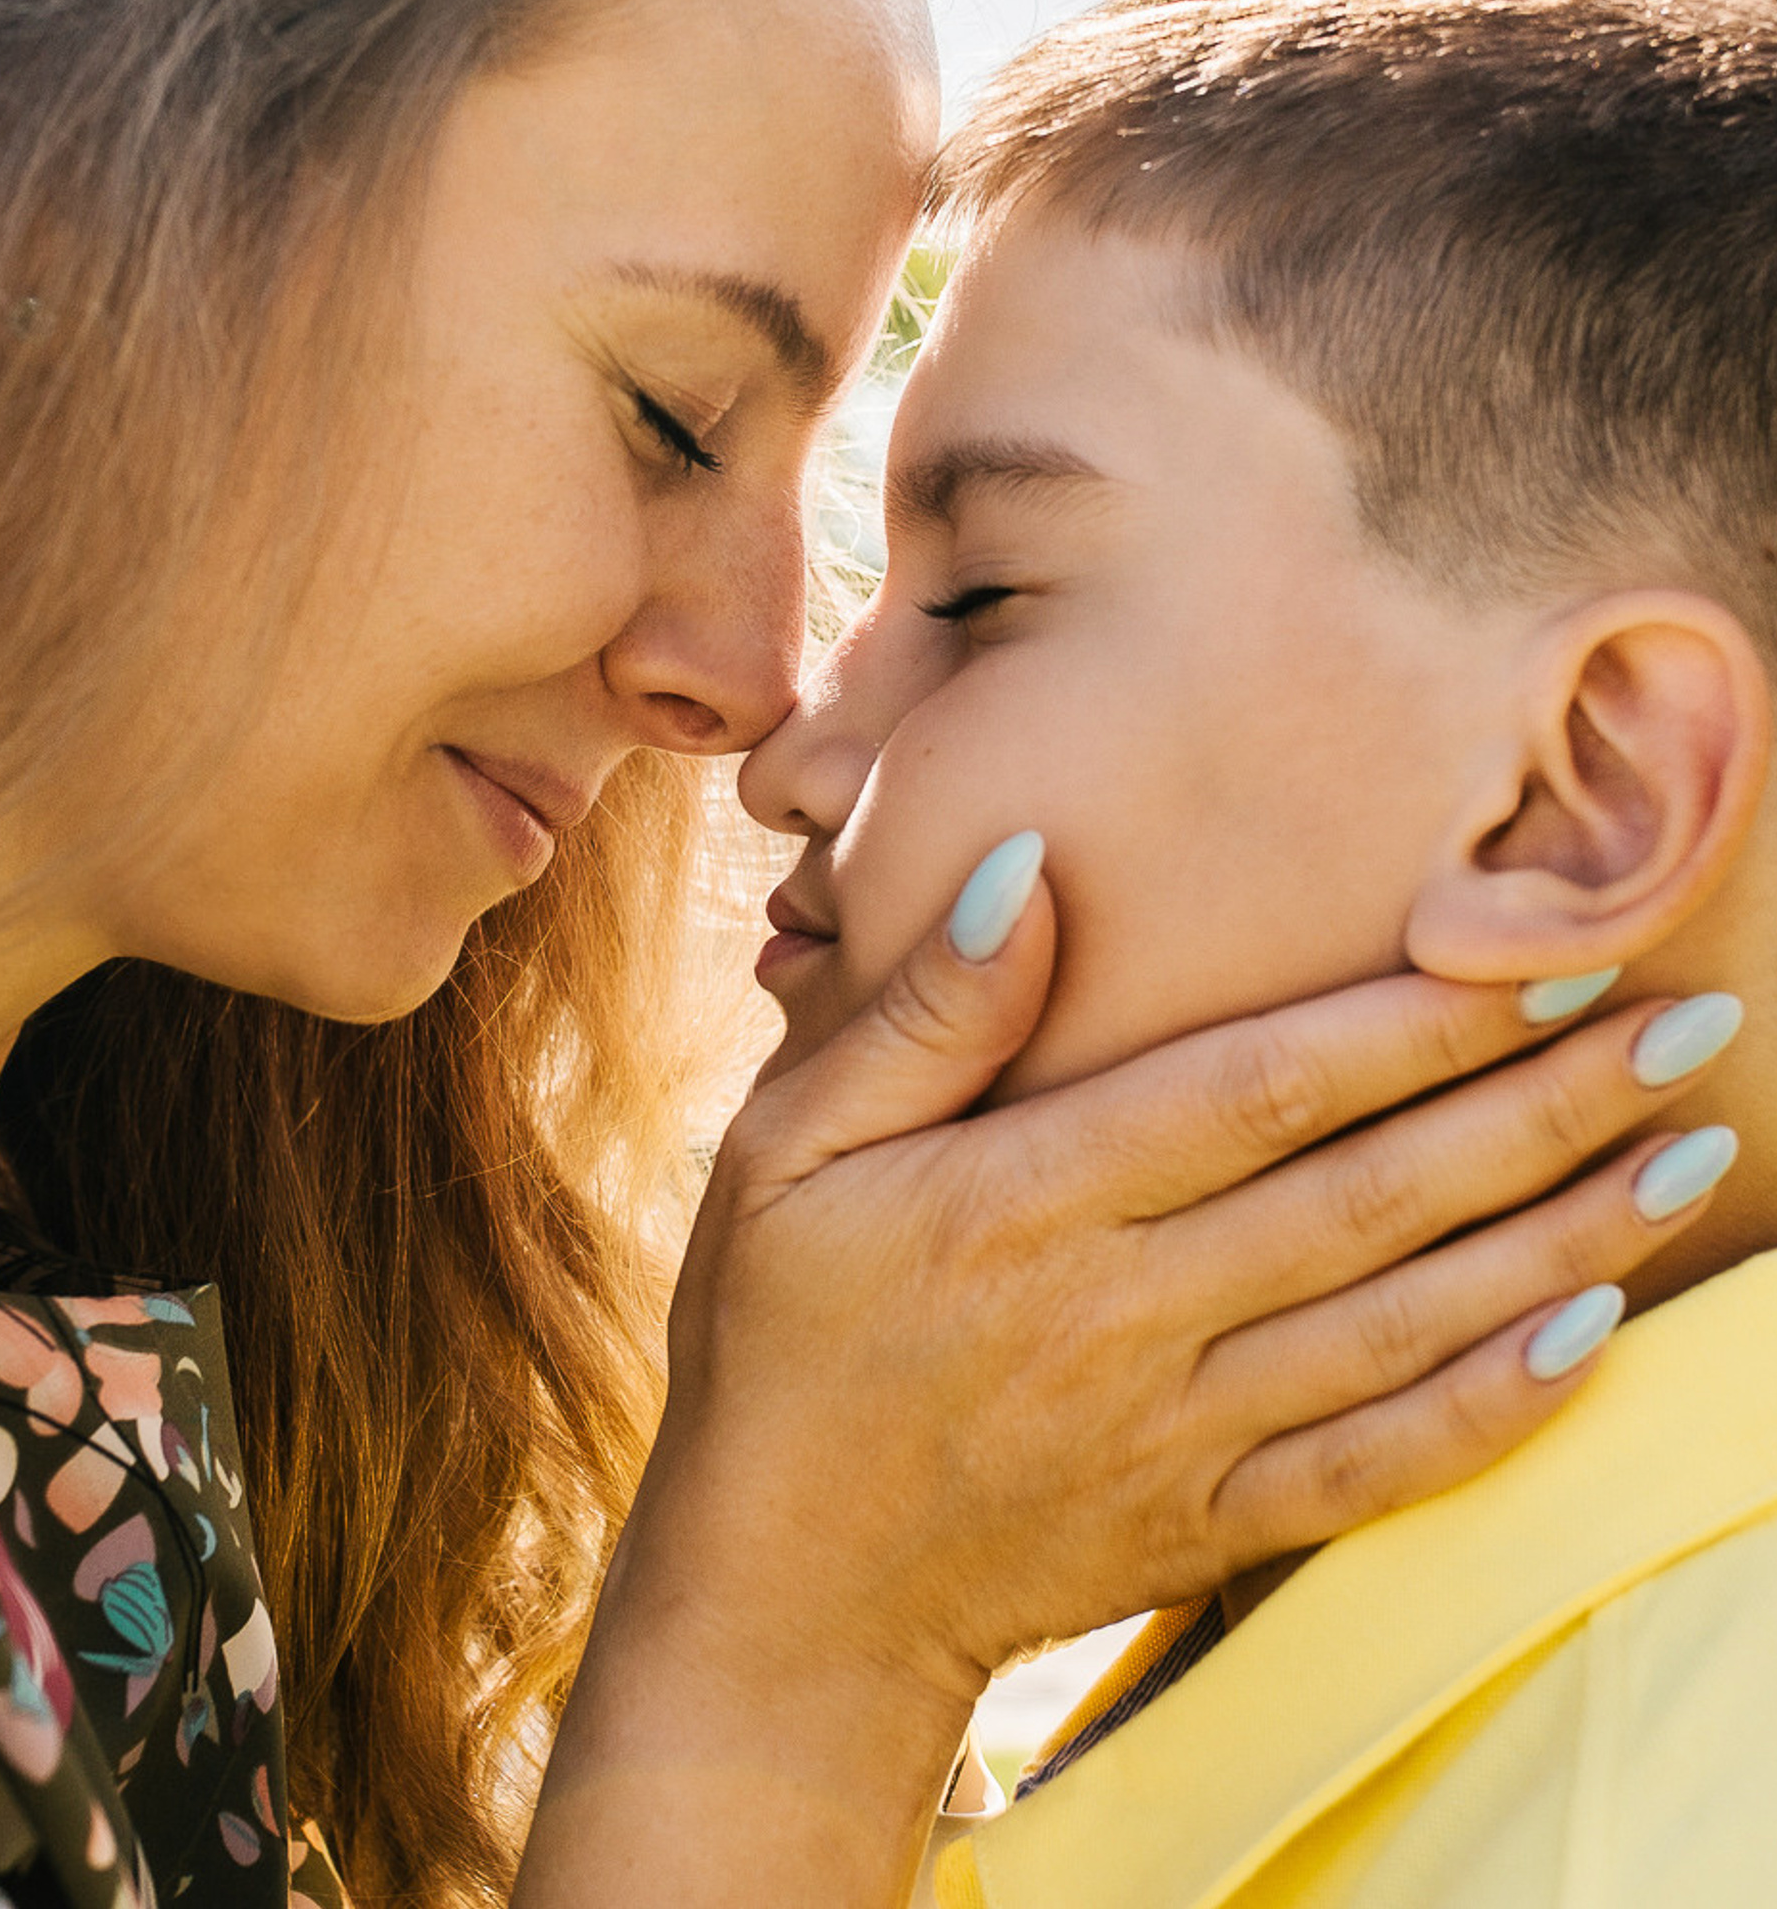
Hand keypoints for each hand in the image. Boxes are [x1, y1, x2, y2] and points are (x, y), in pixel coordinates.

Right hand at [522, 844, 1731, 1907]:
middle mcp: (1122, 1312)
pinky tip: (1593, 1336)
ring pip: (1405, 1321)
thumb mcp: (786, 1146)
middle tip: (1679, 1022)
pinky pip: (1380, 1468)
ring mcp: (1176, 1431)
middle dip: (1539, 1104)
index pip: (1256, 1089)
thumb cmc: (777, 1338)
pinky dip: (1495, 1405)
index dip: (1409, 1021)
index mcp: (1024, 1200)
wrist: (784, 1594)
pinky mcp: (1207, 1526)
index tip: (1535, 954)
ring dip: (1560, 1234)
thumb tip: (1032, 867)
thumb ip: (919, 1013)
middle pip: (1369, 1194)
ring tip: (1682, 1149)